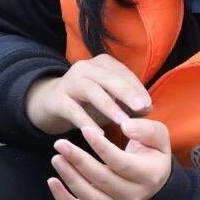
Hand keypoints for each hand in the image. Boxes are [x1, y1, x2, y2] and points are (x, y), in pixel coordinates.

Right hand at [25, 54, 151, 134]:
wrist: (50, 102)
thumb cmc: (88, 101)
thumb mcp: (110, 98)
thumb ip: (129, 101)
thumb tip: (147, 107)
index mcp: (102, 64)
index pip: (123, 74)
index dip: (137, 89)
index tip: (148, 106)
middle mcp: (85, 68)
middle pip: (109, 79)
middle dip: (127, 93)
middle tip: (141, 108)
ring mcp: (69, 82)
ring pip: (92, 91)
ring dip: (109, 107)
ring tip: (123, 123)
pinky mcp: (57, 100)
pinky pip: (73, 110)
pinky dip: (87, 122)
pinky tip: (99, 135)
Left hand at [47, 119, 171, 199]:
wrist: (154, 184)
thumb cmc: (153, 154)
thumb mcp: (159, 137)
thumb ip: (146, 129)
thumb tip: (126, 126)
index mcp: (147, 175)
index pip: (121, 163)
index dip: (102, 147)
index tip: (85, 129)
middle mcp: (132, 195)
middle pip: (102, 180)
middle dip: (78, 161)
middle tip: (60, 143)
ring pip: (89, 197)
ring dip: (69, 178)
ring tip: (56, 158)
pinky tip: (52, 181)